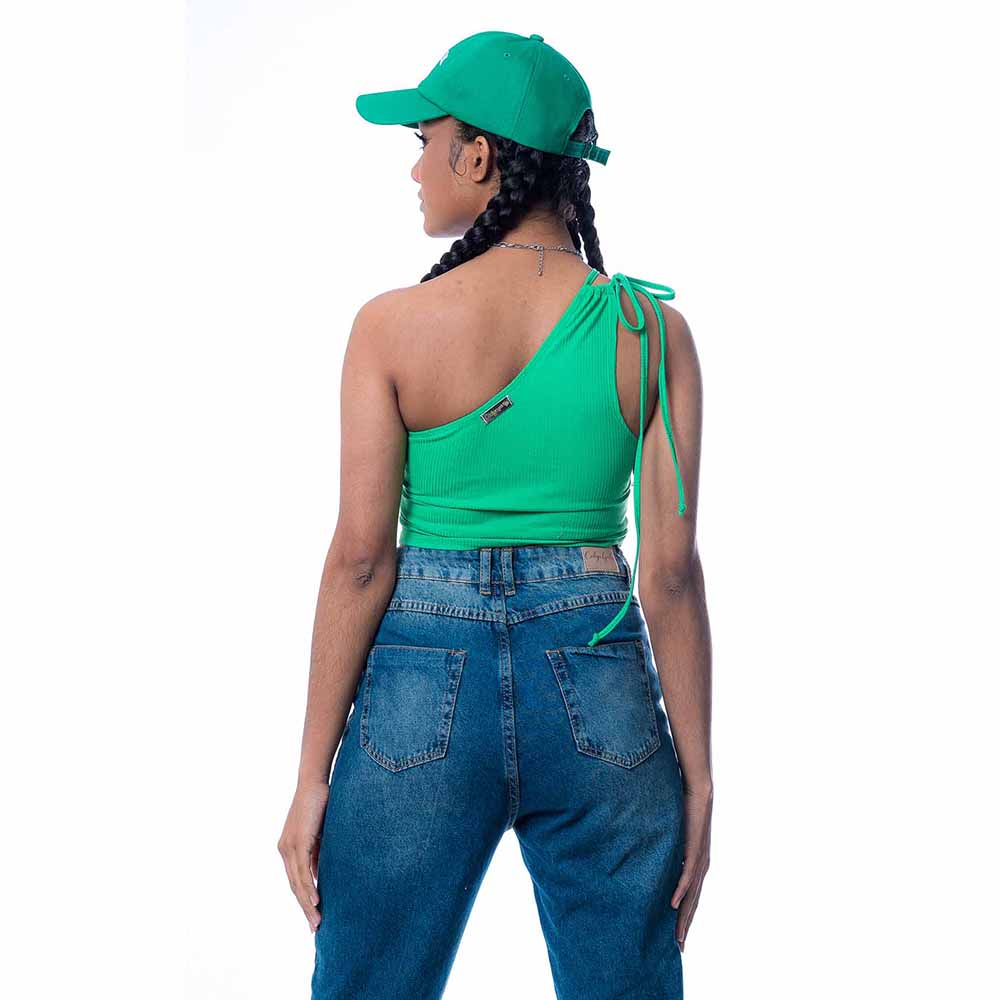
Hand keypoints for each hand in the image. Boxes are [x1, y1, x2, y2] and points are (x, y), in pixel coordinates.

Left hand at [277, 780, 329, 931]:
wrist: (314, 781)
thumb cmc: (320, 803)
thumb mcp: (319, 834)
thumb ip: (318, 854)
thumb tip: (320, 875)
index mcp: (289, 849)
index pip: (296, 881)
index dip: (304, 900)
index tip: (314, 917)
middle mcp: (285, 850)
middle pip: (294, 886)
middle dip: (305, 909)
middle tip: (315, 928)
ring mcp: (289, 846)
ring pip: (297, 883)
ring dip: (308, 904)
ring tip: (318, 921)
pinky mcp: (297, 841)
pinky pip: (302, 870)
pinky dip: (309, 887)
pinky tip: (316, 901)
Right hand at [670, 782, 712, 950]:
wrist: (696, 789)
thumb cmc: (683, 809)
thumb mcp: (672, 835)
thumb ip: (666, 849)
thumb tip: (648, 859)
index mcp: (695, 864)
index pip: (690, 897)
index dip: (683, 918)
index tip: (677, 937)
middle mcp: (700, 866)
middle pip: (692, 902)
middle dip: (685, 926)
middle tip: (678, 948)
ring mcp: (699, 859)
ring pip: (691, 895)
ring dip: (684, 916)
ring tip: (677, 936)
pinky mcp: (695, 848)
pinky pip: (687, 874)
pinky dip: (680, 891)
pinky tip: (672, 904)